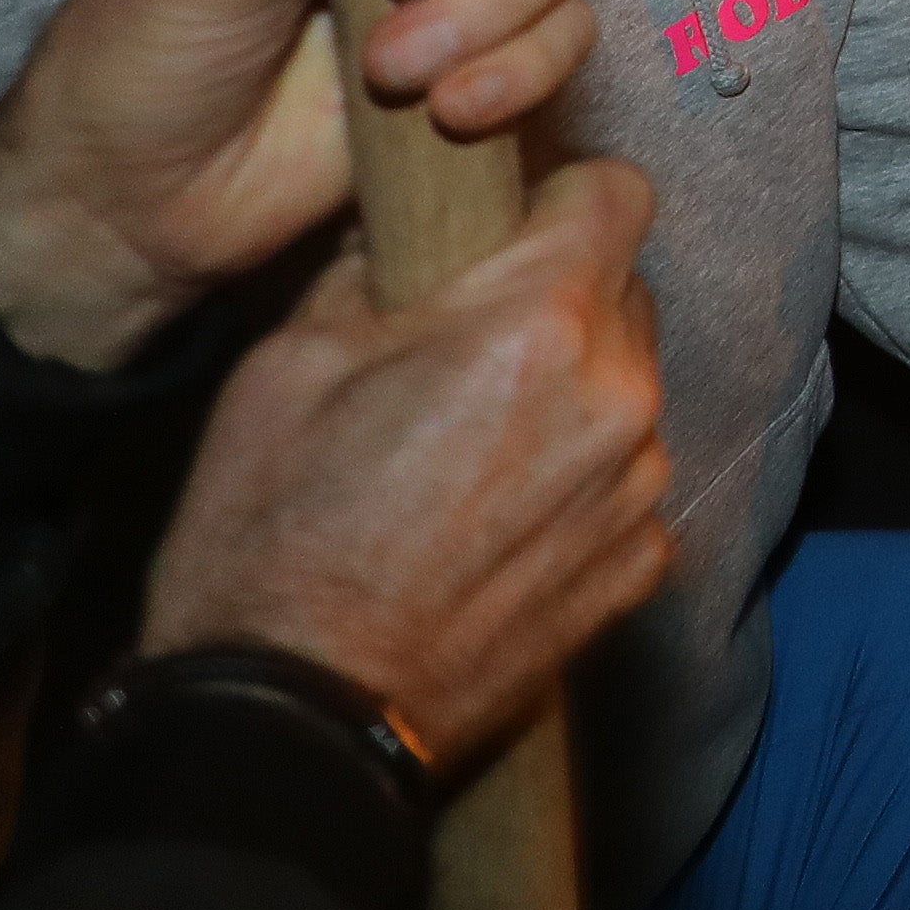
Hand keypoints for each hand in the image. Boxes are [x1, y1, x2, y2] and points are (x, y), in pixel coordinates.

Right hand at [138, 156, 672, 768]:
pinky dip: (576, 485)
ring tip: (467, 451)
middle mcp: (618, 393)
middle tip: (467, 349)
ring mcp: (638, 486)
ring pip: (626, 389)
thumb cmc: (269, 537)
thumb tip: (408, 222)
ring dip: (570, 397)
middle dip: (558, 301)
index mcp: (538, 322)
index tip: (515, 225)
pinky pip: (624, 483)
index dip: (562, 198)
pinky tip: (490, 524)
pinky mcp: (640, 565)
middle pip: (621, 293)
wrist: (291, 716)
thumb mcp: (286, 362)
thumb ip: (374, 267)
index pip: (617, 192)